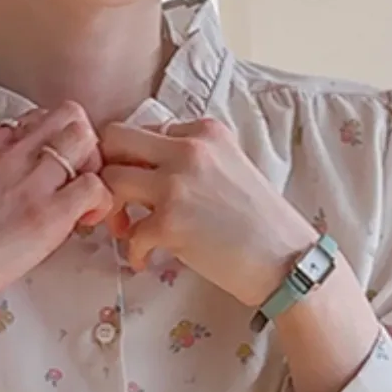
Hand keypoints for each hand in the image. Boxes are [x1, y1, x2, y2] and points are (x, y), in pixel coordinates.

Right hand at [0, 102, 112, 328]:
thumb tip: (5, 191)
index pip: (35, 119)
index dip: (53, 143)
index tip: (50, 172)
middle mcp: (9, 154)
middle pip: (69, 116)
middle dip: (83, 145)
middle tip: (77, 182)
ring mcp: (29, 181)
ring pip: (86, 140)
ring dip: (95, 169)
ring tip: (82, 203)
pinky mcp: (46, 215)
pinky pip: (95, 187)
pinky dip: (100, 202)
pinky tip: (83, 223)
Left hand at [100, 118, 316, 307]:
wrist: (285, 259)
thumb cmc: (260, 221)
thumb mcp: (230, 167)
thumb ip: (192, 159)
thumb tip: (148, 168)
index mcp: (203, 132)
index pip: (144, 130)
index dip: (133, 160)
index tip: (138, 186)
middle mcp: (188, 149)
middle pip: (115, 139)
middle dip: (106, 169)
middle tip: (117, 200)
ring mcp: (176, 184)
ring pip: (110, 181)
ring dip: (111, 209)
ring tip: (126, 231)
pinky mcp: (170, 222)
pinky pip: (129, 233)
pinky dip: (133, 252)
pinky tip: (146, 261)